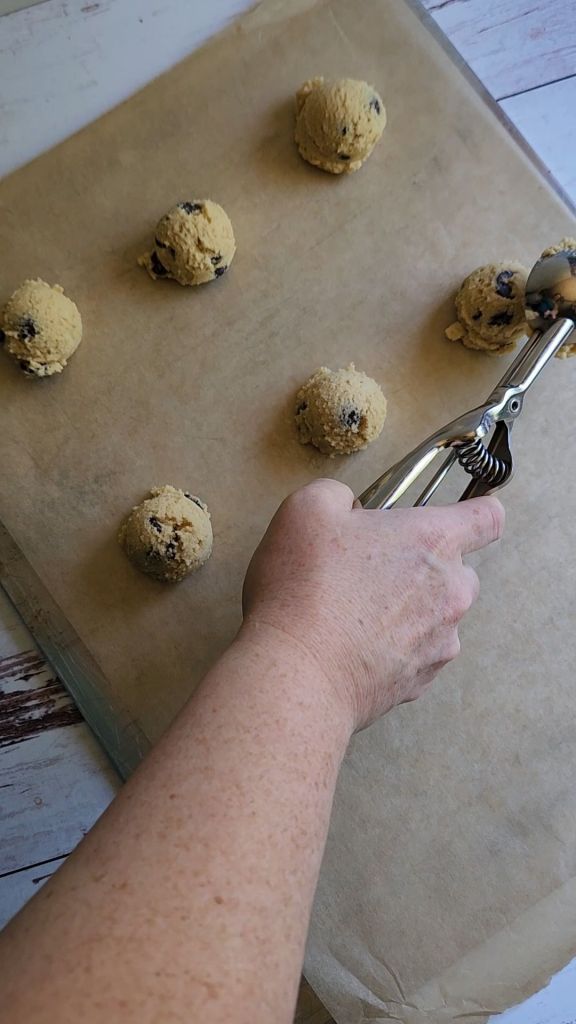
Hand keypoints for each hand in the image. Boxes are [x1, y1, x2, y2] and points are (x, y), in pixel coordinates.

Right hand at [242, 479, 503, 730]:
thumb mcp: (308, 509)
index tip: (456, 517)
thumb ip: (339, 495)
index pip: (488, 517)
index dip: (475, 512)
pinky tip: (352, 644)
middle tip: (375, 568)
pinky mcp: (421, 681)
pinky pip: (417, 654)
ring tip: (356, 613)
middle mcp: (450, 592)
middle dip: (426, 567)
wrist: (298, 674)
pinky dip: (393, 648)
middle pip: (461, 571)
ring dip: (409, 611)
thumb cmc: (305, 589)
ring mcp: (440, 641)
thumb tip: (346, 507)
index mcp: (433, 541)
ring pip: (438, 616)